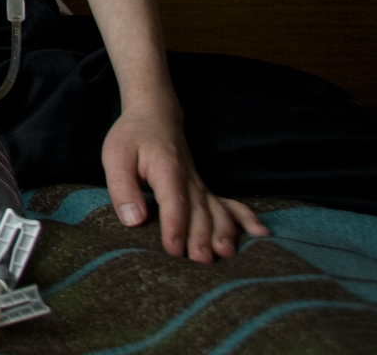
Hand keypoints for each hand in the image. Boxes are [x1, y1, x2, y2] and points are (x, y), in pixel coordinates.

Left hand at [101, 107, 268, 261]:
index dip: (175, 226)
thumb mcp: (115, 156)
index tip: (174, 250)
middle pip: (199, 211)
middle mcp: (190, 179)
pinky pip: (230, 204)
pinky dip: (246, 218)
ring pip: (218, 211)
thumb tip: (133, 221)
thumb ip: (123, 188)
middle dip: (202, 237)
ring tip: (226, 254)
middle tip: (202, 262)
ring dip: (224, 233)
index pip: (173, 201)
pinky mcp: (205, 190)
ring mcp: (201, 185)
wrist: (156, 115)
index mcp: (167, 169)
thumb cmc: (132, 137)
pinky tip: (261, 234)